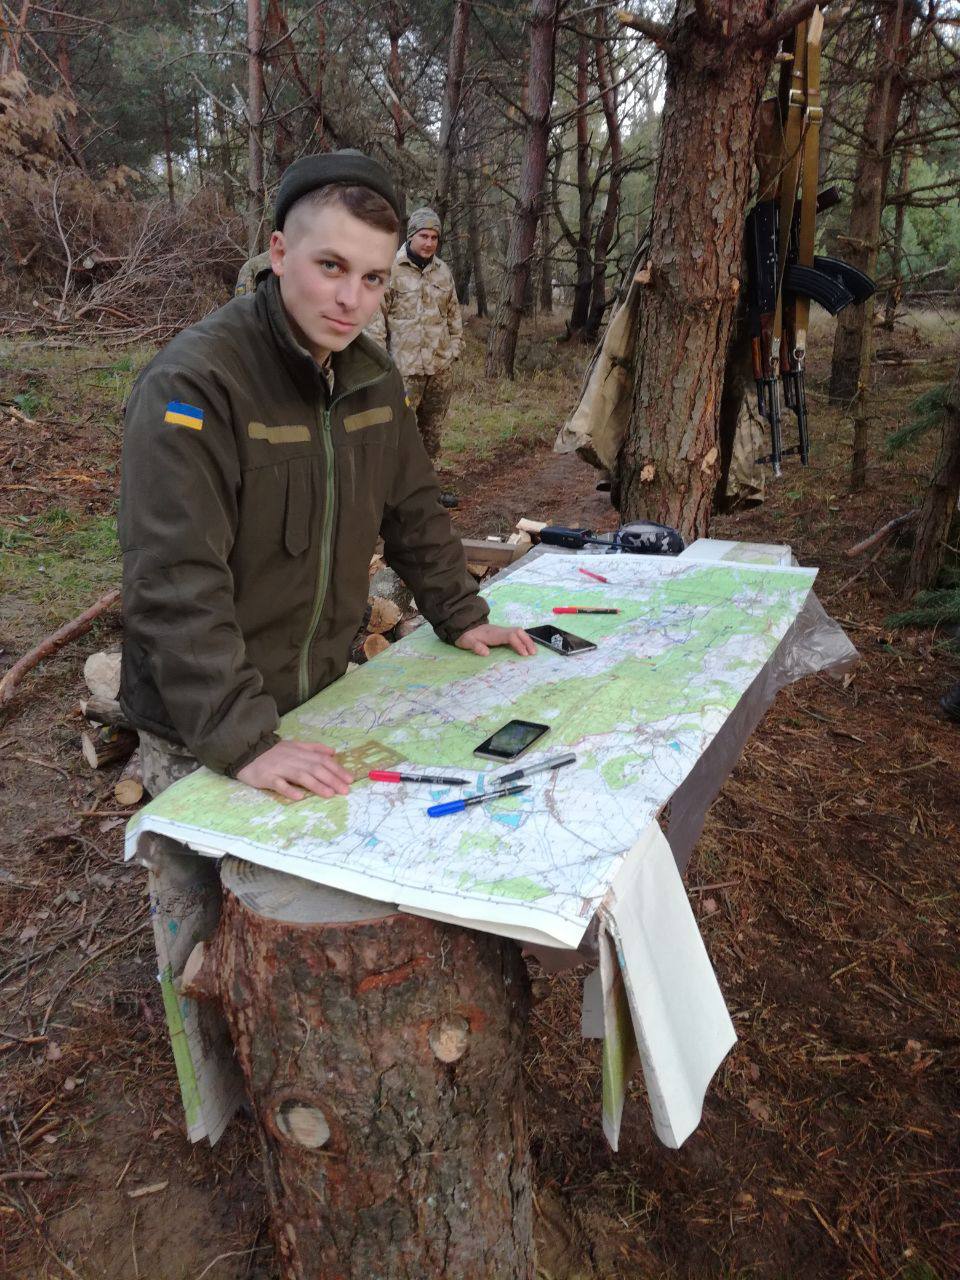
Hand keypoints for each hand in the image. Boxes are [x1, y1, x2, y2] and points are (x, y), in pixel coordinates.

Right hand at [236, 740, 352, 801]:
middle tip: (345, 790)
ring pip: (301, 776)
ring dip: (316, 785)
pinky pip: (279, 784)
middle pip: (315, 768)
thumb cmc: (272, 752)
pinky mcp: (267, 777)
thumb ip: (313, 748)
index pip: (322, 760)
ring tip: (330, 794)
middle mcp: (292, 759)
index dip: (337, 769)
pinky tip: (299, 797)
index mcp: (300, 751)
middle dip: (332, 779)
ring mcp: (279, 768)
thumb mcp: (294, 746)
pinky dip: (289, 790)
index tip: (350, 779)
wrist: (246, 752)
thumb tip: (333, 752)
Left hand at [455, 624, 536, 657]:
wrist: (465, 626)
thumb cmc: (467, 636)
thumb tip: (486, 653)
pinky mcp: (503, 633)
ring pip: (519, 632)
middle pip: (518, 631)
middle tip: (533, 653)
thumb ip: (475, 646)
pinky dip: (524, 640)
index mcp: (494, 633)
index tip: (524, 654)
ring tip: (533, 652)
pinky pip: (517, 635)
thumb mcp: (467, 641)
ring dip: (527, 640)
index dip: (518, 644)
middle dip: (527, 641)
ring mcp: (503, 631)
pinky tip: (527, 648)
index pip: (510, 636)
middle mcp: (501, 630)